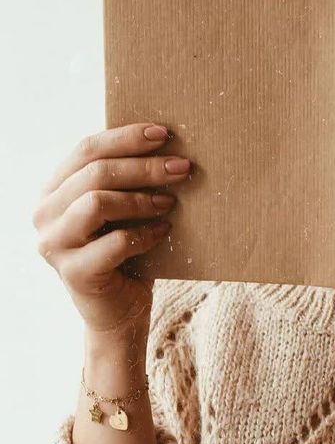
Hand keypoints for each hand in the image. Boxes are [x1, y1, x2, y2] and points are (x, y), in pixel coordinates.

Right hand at [32, 122, 191, 335]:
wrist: (119, 310)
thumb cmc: (124, 249)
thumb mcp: (120, 207)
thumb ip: (125, 178)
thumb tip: (167, 142)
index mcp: (53, 189)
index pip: (86, 149)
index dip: (125, 137)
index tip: (163, 133)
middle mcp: (44, 214)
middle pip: (95, 173)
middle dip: (144, 167)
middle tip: (181, 166)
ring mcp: (54, 245)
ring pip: (97, 202)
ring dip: (142, 198)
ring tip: (170, 202)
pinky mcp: (74, 273)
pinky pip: (116, 242)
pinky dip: (146, 233)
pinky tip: (164, 230)